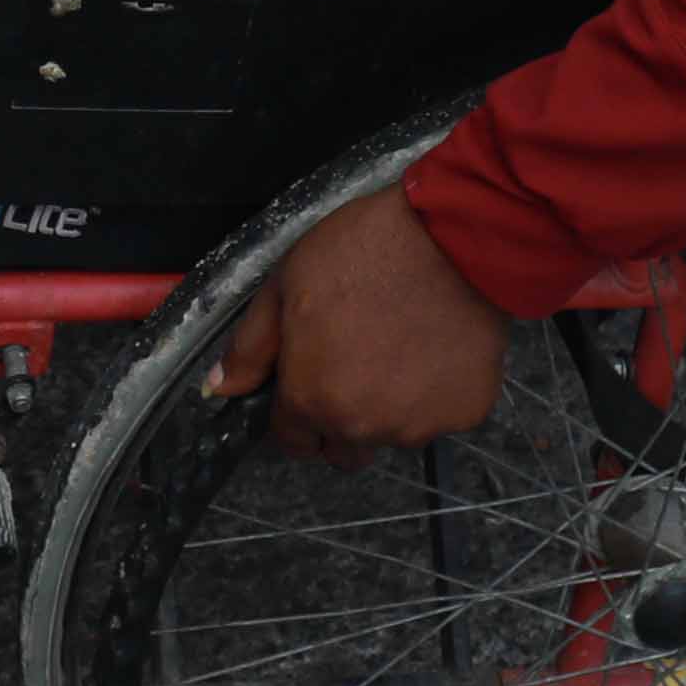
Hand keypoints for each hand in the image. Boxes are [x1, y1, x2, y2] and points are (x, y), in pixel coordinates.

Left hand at [199, 182, 506, 458]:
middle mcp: (362, 426)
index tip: (310, 382)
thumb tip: (221, 386)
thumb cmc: (364, 251)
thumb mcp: (285, 284)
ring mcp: (418, 425)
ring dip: (390, 406)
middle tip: (357, 362)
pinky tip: (435, 346)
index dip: (295, 412)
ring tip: (400, 345)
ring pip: (392, 433)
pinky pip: (441, 416)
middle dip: (342, 419)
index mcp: (310, 398)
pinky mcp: (464, 413)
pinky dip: (436, 392)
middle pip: (343, 448)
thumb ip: (251, 346)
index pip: (291, 440)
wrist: (451, 236)